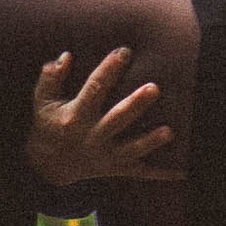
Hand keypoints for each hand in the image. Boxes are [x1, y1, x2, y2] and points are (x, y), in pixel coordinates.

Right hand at [27, 48, 184, 187]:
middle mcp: (92, 136)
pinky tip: (182, 172)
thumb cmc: (49, 123)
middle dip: (135, 104)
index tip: (124, 51)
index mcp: (75, 116)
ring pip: (131, 149)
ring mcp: (106, 155)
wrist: (49, 164)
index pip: (93, 89)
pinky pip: (141, 173)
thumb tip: (66, 56)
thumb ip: (51, 78)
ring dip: (150, 141)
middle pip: (117, 119)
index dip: (108, 70)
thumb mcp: (42, 101)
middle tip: (155, 87)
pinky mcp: (117, 168)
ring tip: (169, 131)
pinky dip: (161, 174)